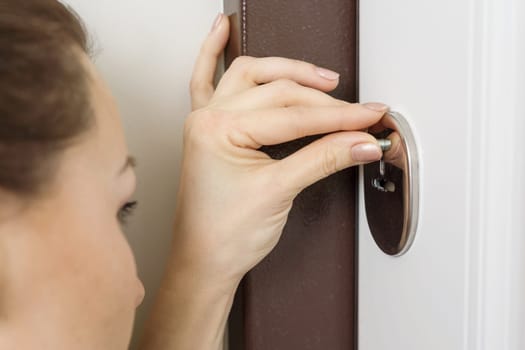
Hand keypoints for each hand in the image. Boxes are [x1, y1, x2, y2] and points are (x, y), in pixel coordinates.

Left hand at [171, 14, 387, 289]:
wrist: (204, 262)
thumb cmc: (225, 236)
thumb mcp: (280, 192)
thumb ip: (324, 159)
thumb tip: (359, 141)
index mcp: (217, 130)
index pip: (293, 116)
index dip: (338, 117)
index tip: (368, 119)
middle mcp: (208, 119)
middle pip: (277, 92)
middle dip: (322, 101)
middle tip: (358, 111)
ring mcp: (206, 122)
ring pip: (250, 76)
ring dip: (287, 71)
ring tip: (323, 77)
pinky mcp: (210, 130)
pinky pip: (206, 80)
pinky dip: (212, 53)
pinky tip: (221, 30)